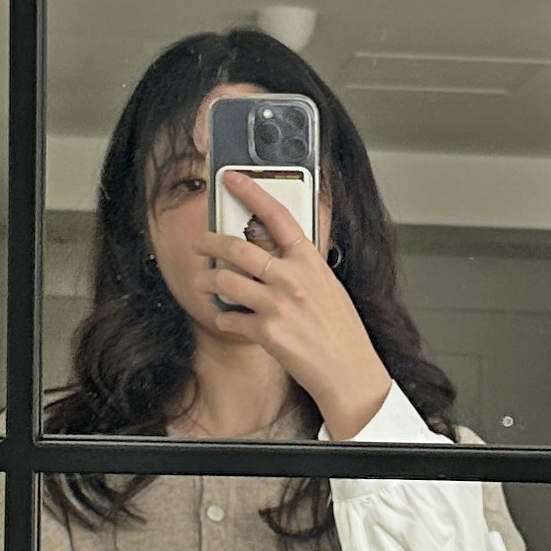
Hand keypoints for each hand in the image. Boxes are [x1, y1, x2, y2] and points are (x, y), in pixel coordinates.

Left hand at [197, 171, 391, 437]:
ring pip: (226, 281)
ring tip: (202, 282)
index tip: (232, 178)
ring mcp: (279, 304)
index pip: (277, 216)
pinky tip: (224, 319)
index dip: (251, 191)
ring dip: (207, 281)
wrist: (351, 373)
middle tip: (199, 243)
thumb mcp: (328, 287)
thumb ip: (301, 268)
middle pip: (238, 248)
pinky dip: (222, 319)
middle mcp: (293, 278)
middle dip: (210, 243)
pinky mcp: (268, 332)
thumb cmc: (342, 333)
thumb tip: (272, 256)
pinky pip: (230, 319)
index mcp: (310, 261)